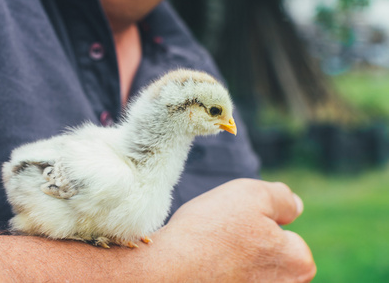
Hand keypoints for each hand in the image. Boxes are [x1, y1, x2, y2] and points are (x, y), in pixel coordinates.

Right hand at [163, 179, 315, 281]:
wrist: (168, 271)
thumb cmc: (210, 232)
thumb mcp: (251, 194)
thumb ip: (282, 198)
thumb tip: (296, 207)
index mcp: (300, 264)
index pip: (288, 237)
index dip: (260, 225)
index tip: (237, 227)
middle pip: (272, 260)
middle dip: (253, 249)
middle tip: (224, 242)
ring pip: (251, 274)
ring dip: (236, 265)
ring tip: (212, 257)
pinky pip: (231, 282)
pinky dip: (221, 277)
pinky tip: (205, 272)